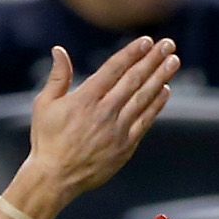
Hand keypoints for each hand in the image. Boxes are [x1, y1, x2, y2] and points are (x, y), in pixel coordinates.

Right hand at [8, 38, 180, 218]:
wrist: (55, 177)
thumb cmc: (47, 139)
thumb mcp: (44, 104)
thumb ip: (58, 76)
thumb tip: (59, 49)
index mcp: (85, 99)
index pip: (114, 69)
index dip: (132, 53)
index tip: (146, 40)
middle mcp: (105, 111)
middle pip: (134, 79)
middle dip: (153, 59)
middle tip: (168, 44)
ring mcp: (118, 129)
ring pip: (144, 98)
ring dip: (161, 78)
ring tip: (174, 61)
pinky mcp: (126, 146)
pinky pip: (145, 121)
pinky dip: (156, 104)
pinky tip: (165, 90)